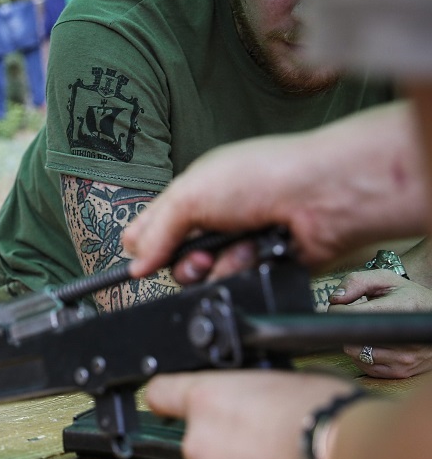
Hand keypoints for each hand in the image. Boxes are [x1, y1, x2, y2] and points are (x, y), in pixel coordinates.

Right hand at [124, 102, 425, 278]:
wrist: (322, 195)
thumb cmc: (263, 174)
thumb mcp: (190, 194)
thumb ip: (156, 231)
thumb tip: (136, 264)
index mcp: (196, 193)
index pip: (155, 225)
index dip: (143, 244)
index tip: (140, 258)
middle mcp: (217, 219)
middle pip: (176, 260)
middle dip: (182, 262)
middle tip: (196, 254)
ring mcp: (240, 244)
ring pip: (205, 277)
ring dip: (215, 267)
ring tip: (235, 248)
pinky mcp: (262, 266)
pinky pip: (237, 283)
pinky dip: (242, 271)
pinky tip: (256, 254)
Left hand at [145, 371, 355, 458]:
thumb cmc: (329, 417)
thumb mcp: (286, 383)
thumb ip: (253, 397)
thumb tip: (260, 405)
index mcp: (208, 400)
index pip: (163, 394)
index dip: (168, 401)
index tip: (168, 407)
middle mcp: (198, 443)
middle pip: (202, 447)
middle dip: (230, 452)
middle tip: (271, 454)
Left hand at [331, 269, 431, 378]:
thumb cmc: (407, 297)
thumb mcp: (385, 280)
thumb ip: (356, 282)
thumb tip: (335, 299)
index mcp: (400, 310)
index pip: (353, 316)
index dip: (338, 310)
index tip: (341, 306)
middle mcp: (404, 338)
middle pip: (351, 338)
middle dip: (344, 326)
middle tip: (352, 317)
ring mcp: (403, 358)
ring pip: (355, 353)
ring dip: (352, 341)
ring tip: (364, 330)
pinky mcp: (400, 371)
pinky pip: (365, 367)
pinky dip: (361, 355)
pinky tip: (371, 343)